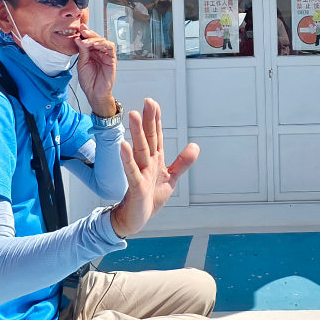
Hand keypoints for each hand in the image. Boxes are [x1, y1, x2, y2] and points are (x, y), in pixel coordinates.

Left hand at [74, 24, 116, 116]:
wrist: (94, 94)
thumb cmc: (89, 82)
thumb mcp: (82, 64)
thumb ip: (82, 52)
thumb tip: (79, 39)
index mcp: (91, 53)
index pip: (89, 40)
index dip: (84, 34)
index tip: (79, 29)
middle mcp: (99, 53)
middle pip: (96, 38)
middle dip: (89, 33)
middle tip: (82, 30)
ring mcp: (106, 56)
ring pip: (103, 41)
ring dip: (95, 38)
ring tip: (86, 39)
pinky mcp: (112, 60)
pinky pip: (110, 48)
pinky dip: (104, 44)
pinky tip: (96, 44)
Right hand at [111, 98, 198, 237]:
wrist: (136, 219)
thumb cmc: (150, 197)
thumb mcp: (171, 178)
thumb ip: (182, 162)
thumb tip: (195, 146)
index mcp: (156, 159)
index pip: (157, 136)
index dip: (156, 120)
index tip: (153, 103)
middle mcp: (147, 163)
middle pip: (148, 138)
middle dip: (148, 120)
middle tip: (147, 101)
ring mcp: (141, 173)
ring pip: (139, 150)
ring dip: (136, 133)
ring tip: (133, 115)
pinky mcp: (136, 186)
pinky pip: (131, 171)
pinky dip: (127, 159)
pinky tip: (123, 145)